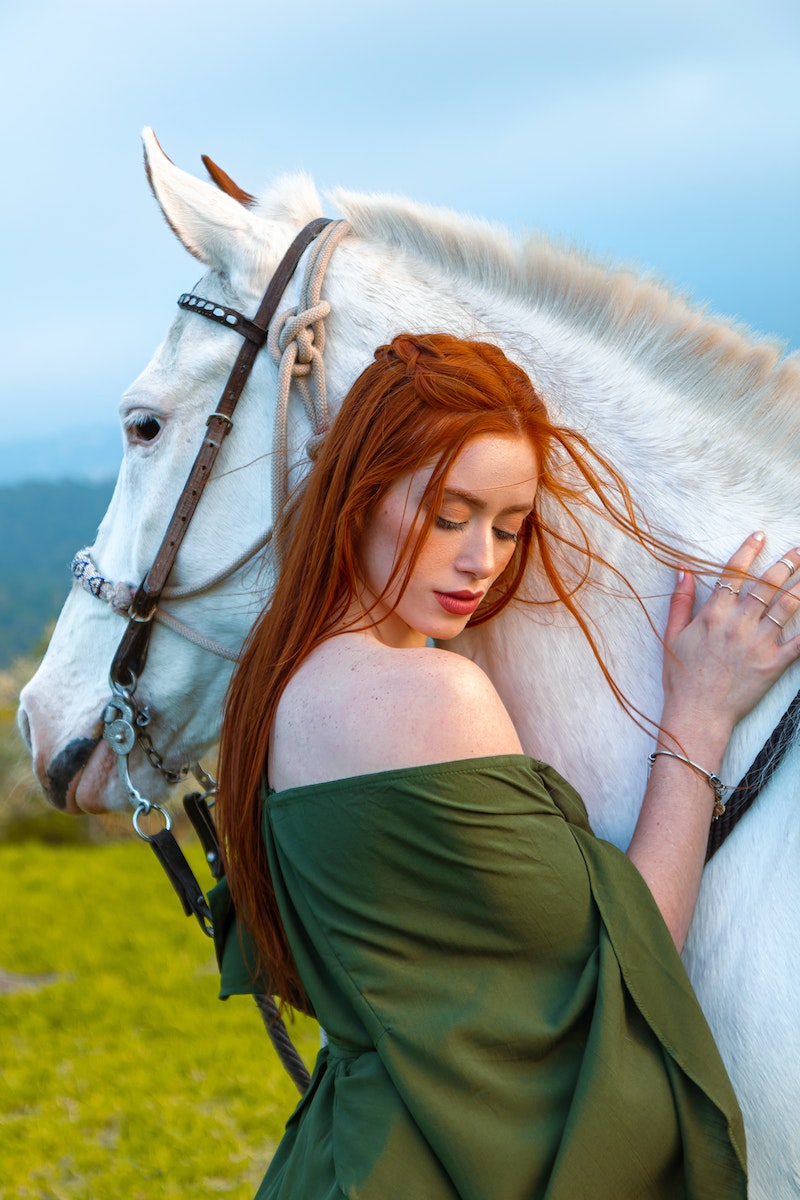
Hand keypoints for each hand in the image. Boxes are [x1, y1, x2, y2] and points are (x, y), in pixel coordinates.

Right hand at [662, 533, 799, 737]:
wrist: (697, 714)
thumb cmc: (681, 676)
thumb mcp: (672, 634)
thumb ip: (680, 599)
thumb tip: (682, 568)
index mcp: (713, 614)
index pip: (734, 573)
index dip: (748, 551)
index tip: (760, 535)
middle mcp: (738, 623)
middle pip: (767, 584)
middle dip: (785, 563)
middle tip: (797, 551)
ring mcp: (758, 643)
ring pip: (786, 605)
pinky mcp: (774, 664)